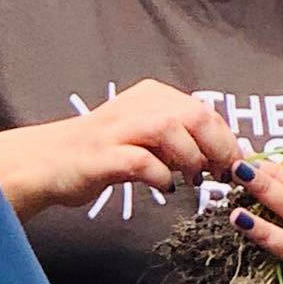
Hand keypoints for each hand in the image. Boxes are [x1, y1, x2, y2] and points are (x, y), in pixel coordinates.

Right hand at [0, 80, 238, 217]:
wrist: (47, 163)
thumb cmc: (105, 153)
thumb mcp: (148, 140)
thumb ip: (181, 141)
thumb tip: (223, 157)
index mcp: (152, 96)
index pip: (205, 110)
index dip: (228, 139)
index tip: (236, 165)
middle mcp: (136, 105)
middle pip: (194, 115)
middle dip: (219, 147)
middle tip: (223, 174)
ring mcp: (117, 129)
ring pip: (170, 129)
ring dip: (191, 158)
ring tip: (194, 179)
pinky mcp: (101, 155)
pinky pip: (141, 161)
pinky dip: (161, 176)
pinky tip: (164, 187)